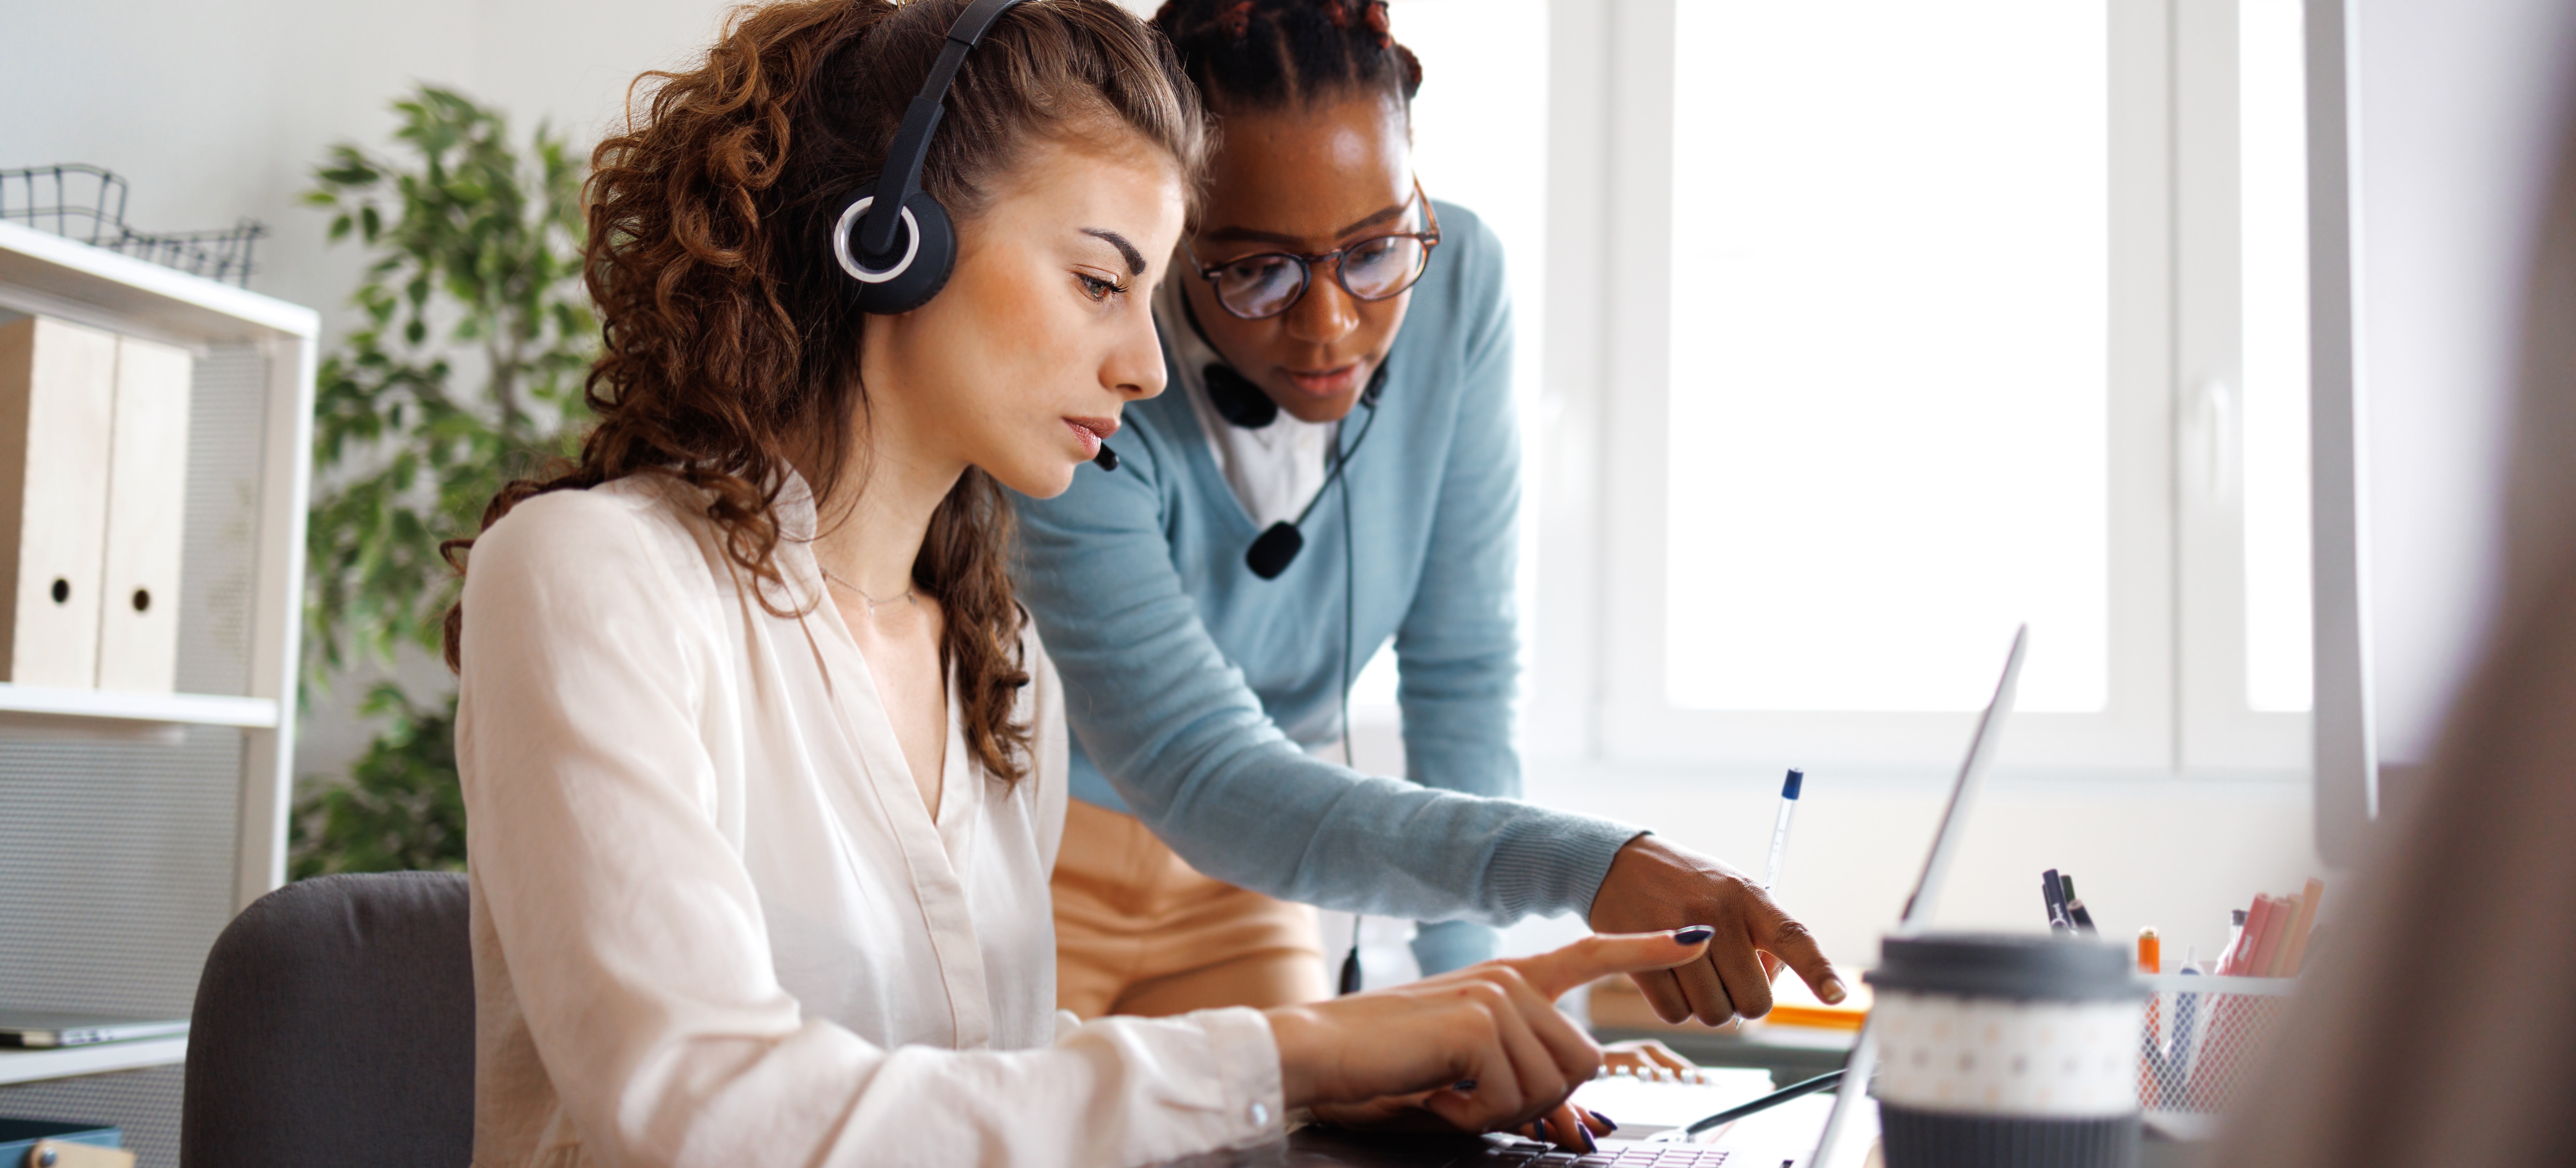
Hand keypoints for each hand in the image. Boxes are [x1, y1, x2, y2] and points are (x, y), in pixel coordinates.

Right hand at [1267, 929, 1716, 1133]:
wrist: (1318, 1052)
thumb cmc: (1386, 1065)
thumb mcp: (1467, 1066)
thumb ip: (1522, 1071)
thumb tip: (1578, 1106)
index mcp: (1507, 979)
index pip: (1589, 955)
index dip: (1645, 950)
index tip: (1694, 939)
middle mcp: (1509, 979)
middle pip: (1581, 1062)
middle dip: (1535, 1102)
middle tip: (1467, 1097)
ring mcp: (1497, 997)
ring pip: (1550, 1086)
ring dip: (1497, 1110)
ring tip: (1444, 1091)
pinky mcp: (1480, 1025)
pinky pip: (1510, 1097)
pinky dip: (1470, 1114)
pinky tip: (1433, 1093)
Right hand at [1587, 835, 1845, 1025]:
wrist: (1619, 863)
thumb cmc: (1688, 886)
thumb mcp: (1732, 893)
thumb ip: (1759, 937)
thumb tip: (1765, 987)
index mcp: (1746, 896)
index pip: (1792, 936)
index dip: (1816, 970)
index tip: (1837, 995)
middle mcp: (1716, 914)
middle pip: (1751, 1000)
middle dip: (1743, 1002)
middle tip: (1726, 980)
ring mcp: (1677, 937)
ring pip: (1713, 1014)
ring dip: (1707, 1006)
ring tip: (1695, 975)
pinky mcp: (1643, 957)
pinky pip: (1676, 1014)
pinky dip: (1677, 1008)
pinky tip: (1670, 979)